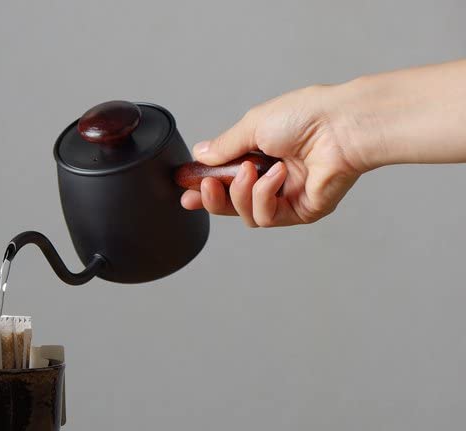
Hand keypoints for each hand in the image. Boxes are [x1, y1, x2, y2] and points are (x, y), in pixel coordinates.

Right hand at [180, 84, 367, 227]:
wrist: (341, 125)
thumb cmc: (307, 115)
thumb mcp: (252, 125)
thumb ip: (224, 146)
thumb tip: (201, 154)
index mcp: (263, 156)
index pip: (227, 180)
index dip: (205, 190)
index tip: (186, 192)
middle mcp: (274, 179)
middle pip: (232, 204)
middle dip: (213, 199)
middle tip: (205, 188)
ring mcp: (288, 196)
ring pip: (246, 214)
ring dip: (241, 193)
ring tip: (250, 170)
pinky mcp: (301, 211)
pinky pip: (266, 216)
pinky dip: (264, 196)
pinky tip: (275, 175)